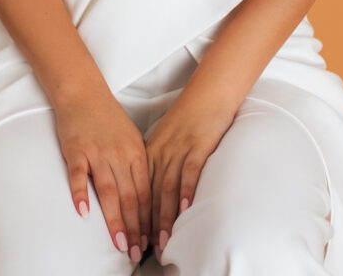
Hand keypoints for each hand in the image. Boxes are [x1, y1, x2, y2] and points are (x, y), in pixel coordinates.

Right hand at [53, 88, 150, 263]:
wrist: (84, 92)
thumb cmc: (108, 117)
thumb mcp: (131, 138)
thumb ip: (137, 165)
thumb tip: (146, 196)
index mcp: (136, 152)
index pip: (145, 192)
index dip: (149, 219)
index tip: (151, 241)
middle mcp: (119, 154)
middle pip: (130, 197)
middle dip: (135, 228)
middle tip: (136, 252)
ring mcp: (97, 152)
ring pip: (109, 191)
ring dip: (115, 220)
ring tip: (119, 244)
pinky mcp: (76, 150)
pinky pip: (79, 175)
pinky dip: (81, 194)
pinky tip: (83, 213)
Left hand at [144, 93, 234, 260]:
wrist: (208, 92)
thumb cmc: (190, 117)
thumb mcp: (167, 139)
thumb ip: (160, 163)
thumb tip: (156, 192)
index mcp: (151, 151)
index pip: (139, 189)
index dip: (136, 217)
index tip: (134, 239)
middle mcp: (161, 152)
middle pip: (149, 193)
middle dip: (146, 225)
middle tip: (144, 250)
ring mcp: (178, 148)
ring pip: (166, 187)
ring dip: (163, 216)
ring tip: (162, 240)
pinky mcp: (197, 144)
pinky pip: (189, 171)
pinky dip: (185, 191)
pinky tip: (184, 210)